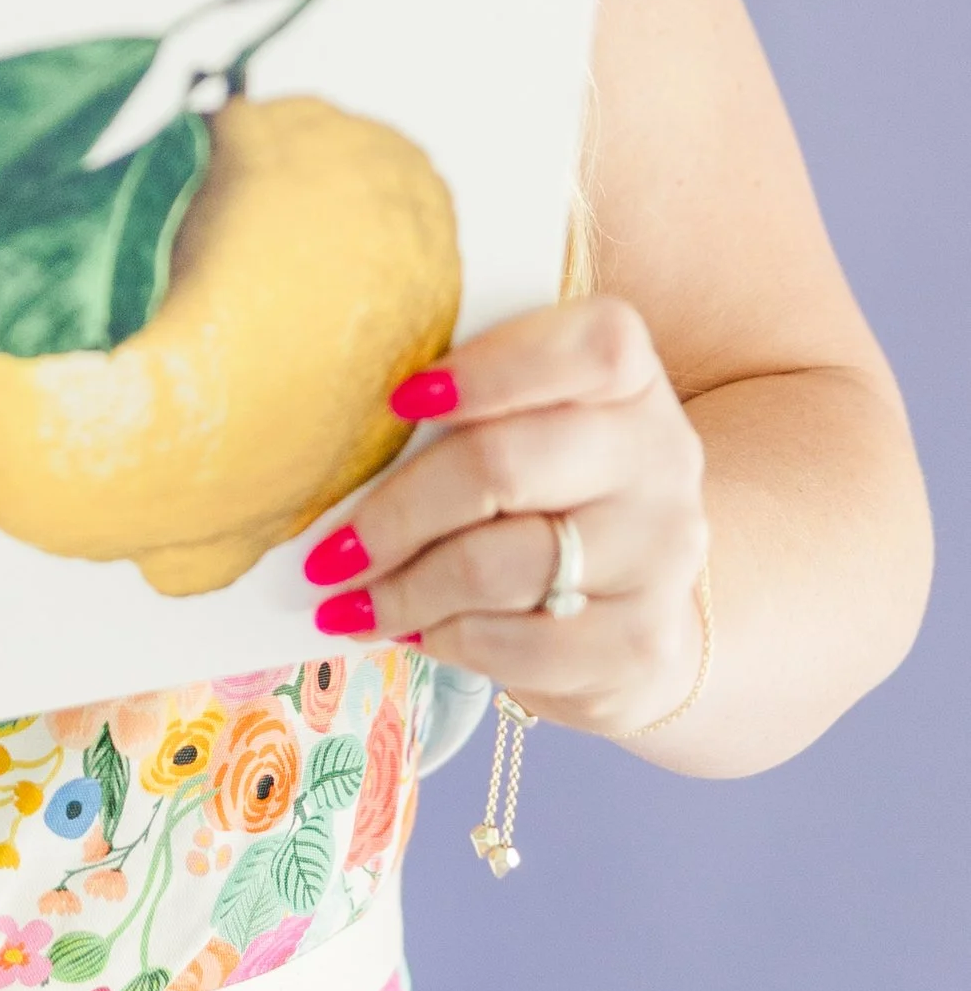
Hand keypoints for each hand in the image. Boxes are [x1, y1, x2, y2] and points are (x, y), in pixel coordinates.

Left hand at [302, 299, 709, 736]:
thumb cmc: (547, 498)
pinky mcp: (643, 642)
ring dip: (402, 590)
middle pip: (504, 466)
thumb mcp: (526, 430)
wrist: (635, 610)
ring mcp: (661, 554)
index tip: (399, 402)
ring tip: (349, 602)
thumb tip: (338, 441)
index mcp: (631, 382)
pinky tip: (415, 633)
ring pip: (496, 566)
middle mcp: (661, 458)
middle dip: (395, 514)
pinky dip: (446, 640)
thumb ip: (462, 410)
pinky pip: (516, 643)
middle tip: (328, 551)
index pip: (592, 347)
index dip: (490, 369)